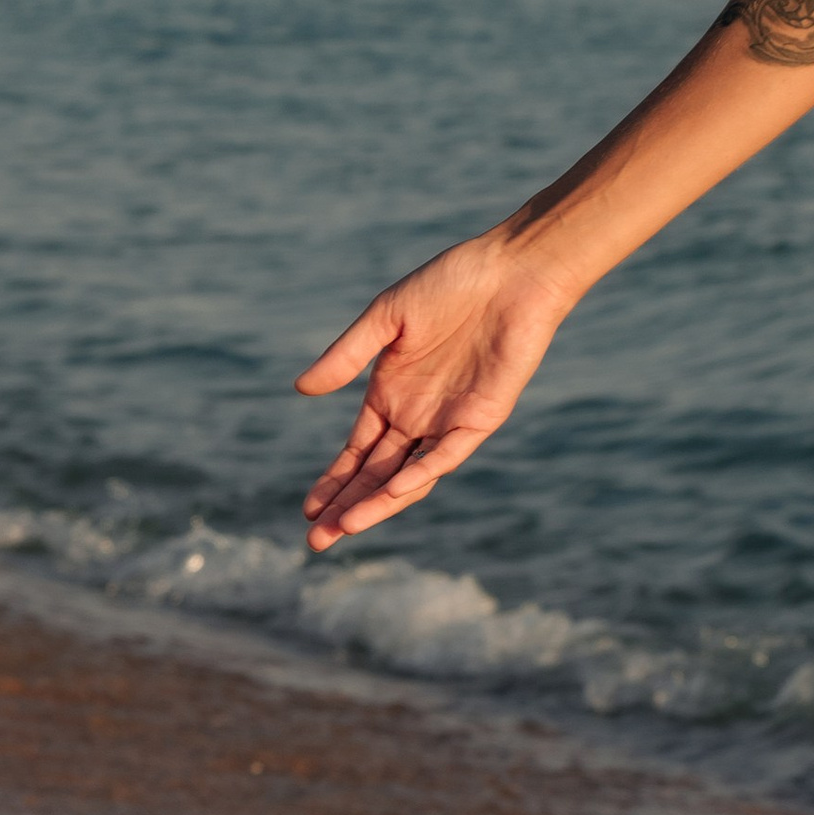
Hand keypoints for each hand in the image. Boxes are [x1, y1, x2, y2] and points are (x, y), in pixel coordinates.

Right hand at [296, 234, 577, 550]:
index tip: (308, 510)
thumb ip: (346, 356)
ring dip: (378, 504)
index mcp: (390, 396)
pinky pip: (446, 455)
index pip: (356, 454)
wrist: (512, 272)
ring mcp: (448, 422)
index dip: (333, 483)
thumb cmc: (450, 285)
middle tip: (316, 542)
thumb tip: (301, 389)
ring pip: (407, 476)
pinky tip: (394, 491)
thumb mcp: (385, 317)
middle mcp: (416, 417)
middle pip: (375, 476)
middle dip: (346, 508)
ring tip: (346, 528)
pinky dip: (421, 474)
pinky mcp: (481, 418)